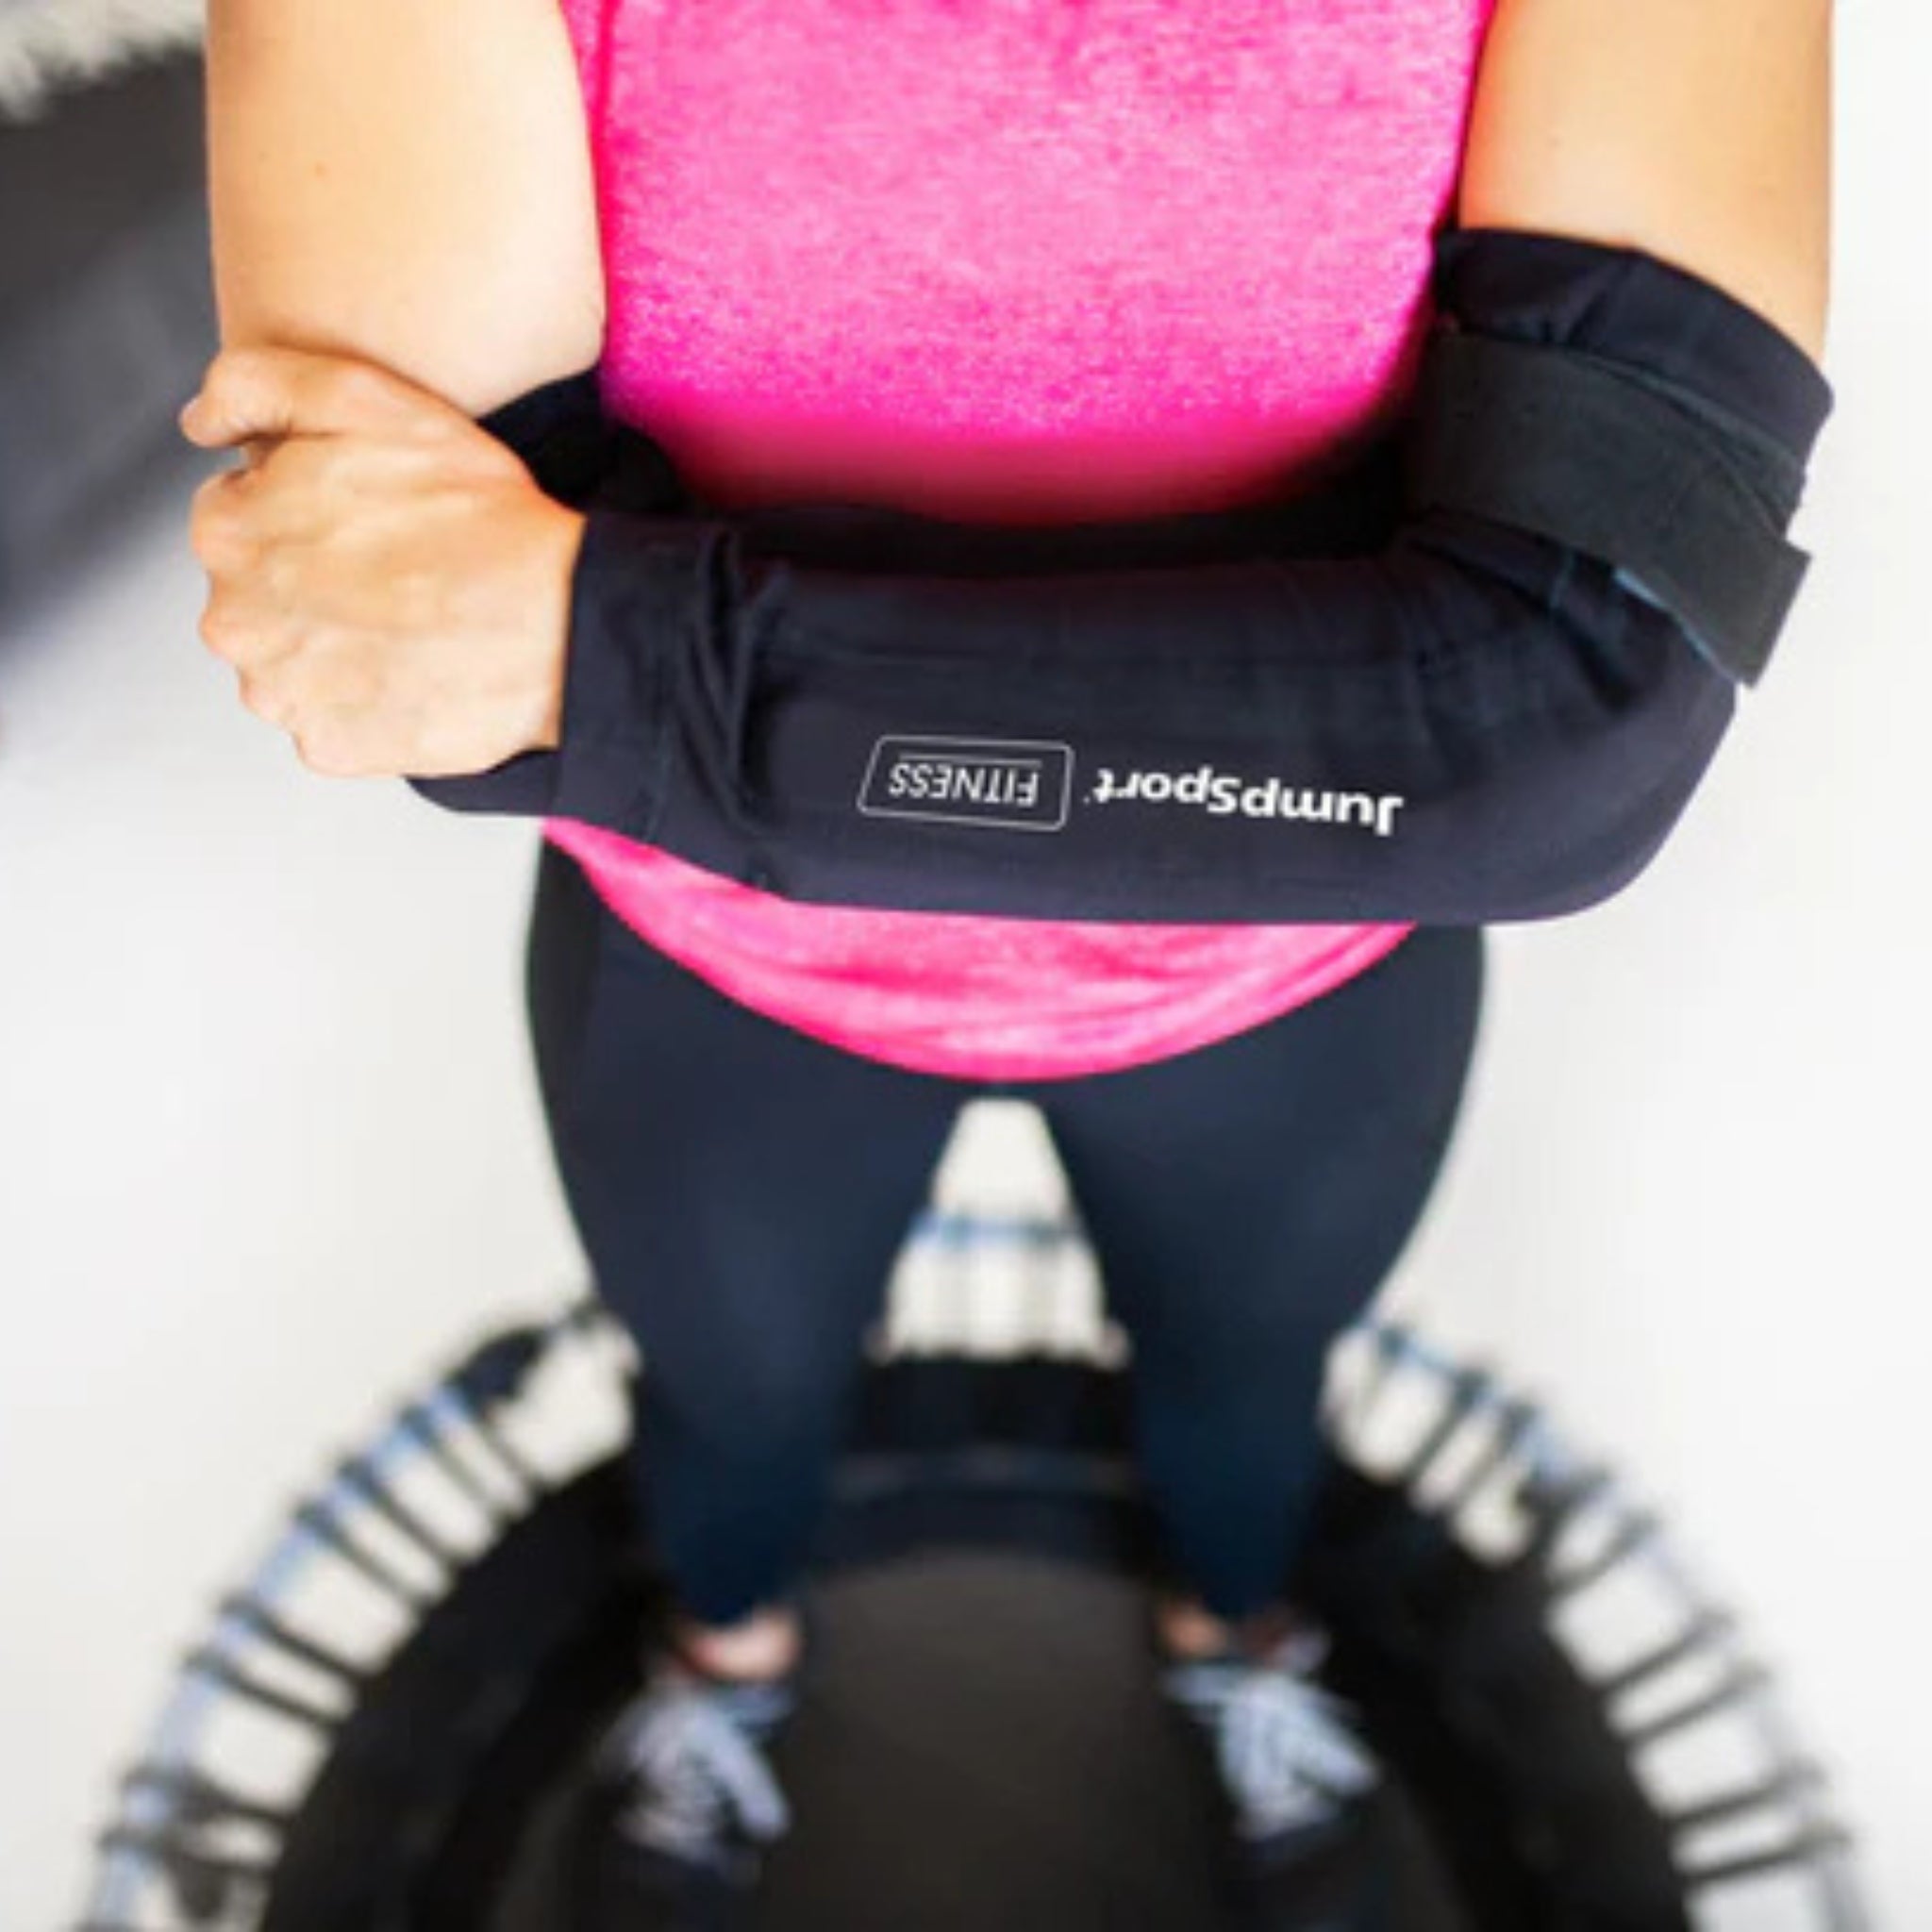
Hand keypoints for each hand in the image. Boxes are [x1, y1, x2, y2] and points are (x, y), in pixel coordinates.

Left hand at [180, 345, 585, 777]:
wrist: (560, 624)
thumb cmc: (476, 512)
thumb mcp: (368, 398)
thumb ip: (257, 383)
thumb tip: (200, 422)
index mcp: (227, 530)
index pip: (240, 512)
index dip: (309, 507)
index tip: (370, 515)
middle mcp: (234, 620)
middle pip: (260, 591)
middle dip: (312, 577)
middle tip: (399, 568)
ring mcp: (282, 692)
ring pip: (292, 659)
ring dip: (336, 643)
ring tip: (412, 622)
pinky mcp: (330, 746)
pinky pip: (333, 719)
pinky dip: (367, 699)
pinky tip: (416, 669)